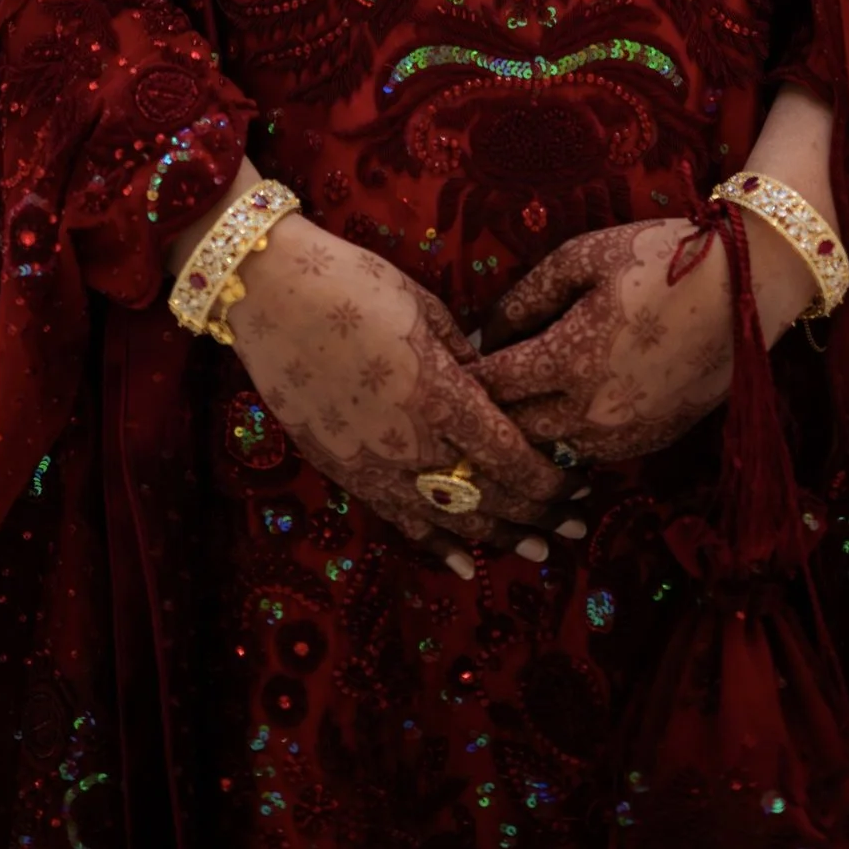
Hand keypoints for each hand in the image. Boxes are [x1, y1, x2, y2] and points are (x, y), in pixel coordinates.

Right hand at [224, 212, 567, 572]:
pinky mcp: (344, 471)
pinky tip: (464, 564)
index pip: (510, 458)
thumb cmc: (356, 284)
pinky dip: (435, 545)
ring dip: (497, 538)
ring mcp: (374, 464)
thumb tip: (495, 385)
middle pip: (488, 497)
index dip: (548, 482)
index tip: (578, 487)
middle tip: (575, 527)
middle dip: (537, 516)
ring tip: (537, 552)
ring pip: (448, 519)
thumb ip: (465, 357)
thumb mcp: (427, 309)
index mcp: (440, 395)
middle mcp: (411, 442)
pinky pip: (398, 519)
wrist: (271, 292)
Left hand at [474, 217, 753, 467]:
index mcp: (568, 360)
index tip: (447, 369)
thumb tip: (484, 332)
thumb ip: (526, 297)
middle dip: (488, 414)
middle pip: (515, 430)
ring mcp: (624, 434)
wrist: (746, 287)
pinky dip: (566, 441)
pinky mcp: (651, 441)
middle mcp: (590, 411)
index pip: (493, 386)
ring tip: (509, 410)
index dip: (465, 379)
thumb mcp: (583, 257)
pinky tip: (561, 414)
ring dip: (526, 435)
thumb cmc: (657, 259)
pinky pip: (590, 454)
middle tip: (468, 397)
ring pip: (551, 452)